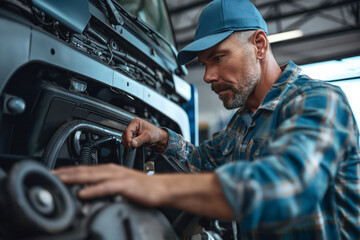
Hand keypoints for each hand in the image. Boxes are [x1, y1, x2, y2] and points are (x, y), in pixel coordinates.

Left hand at [52, 164, 166, 206]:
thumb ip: (106, 185)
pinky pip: (106, 187)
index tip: (55, 174)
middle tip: (51, 175)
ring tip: (61, 180)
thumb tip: (91, 191)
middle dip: (66, 173)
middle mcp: (112, 170)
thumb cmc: (143, 187)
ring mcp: (119, 177)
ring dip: (75, 177)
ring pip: (93, 176)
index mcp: (110, 170)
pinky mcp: (125, 185)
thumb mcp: (121, 185)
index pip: (86, 169)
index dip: (69, 171)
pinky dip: (94, 189)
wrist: (161, 188)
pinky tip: (84, 193)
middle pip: (85, 170)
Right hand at [122, 117, 168, 151]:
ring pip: (125, 139)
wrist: (159, 138)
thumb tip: (132, 143)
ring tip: (136, 145)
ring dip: (129, 144)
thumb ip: (139, 140)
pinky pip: (128, 142)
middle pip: (125, 135)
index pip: (128, 131)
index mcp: (136, 122)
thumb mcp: (148, 137)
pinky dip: (130, 145)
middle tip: (133, 146)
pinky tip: (135, 146)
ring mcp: (133, 132)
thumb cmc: (156, 134)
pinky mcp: (133, 137)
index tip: (130, 145)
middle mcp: (133, 126)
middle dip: (128, 141)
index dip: (128, 138)